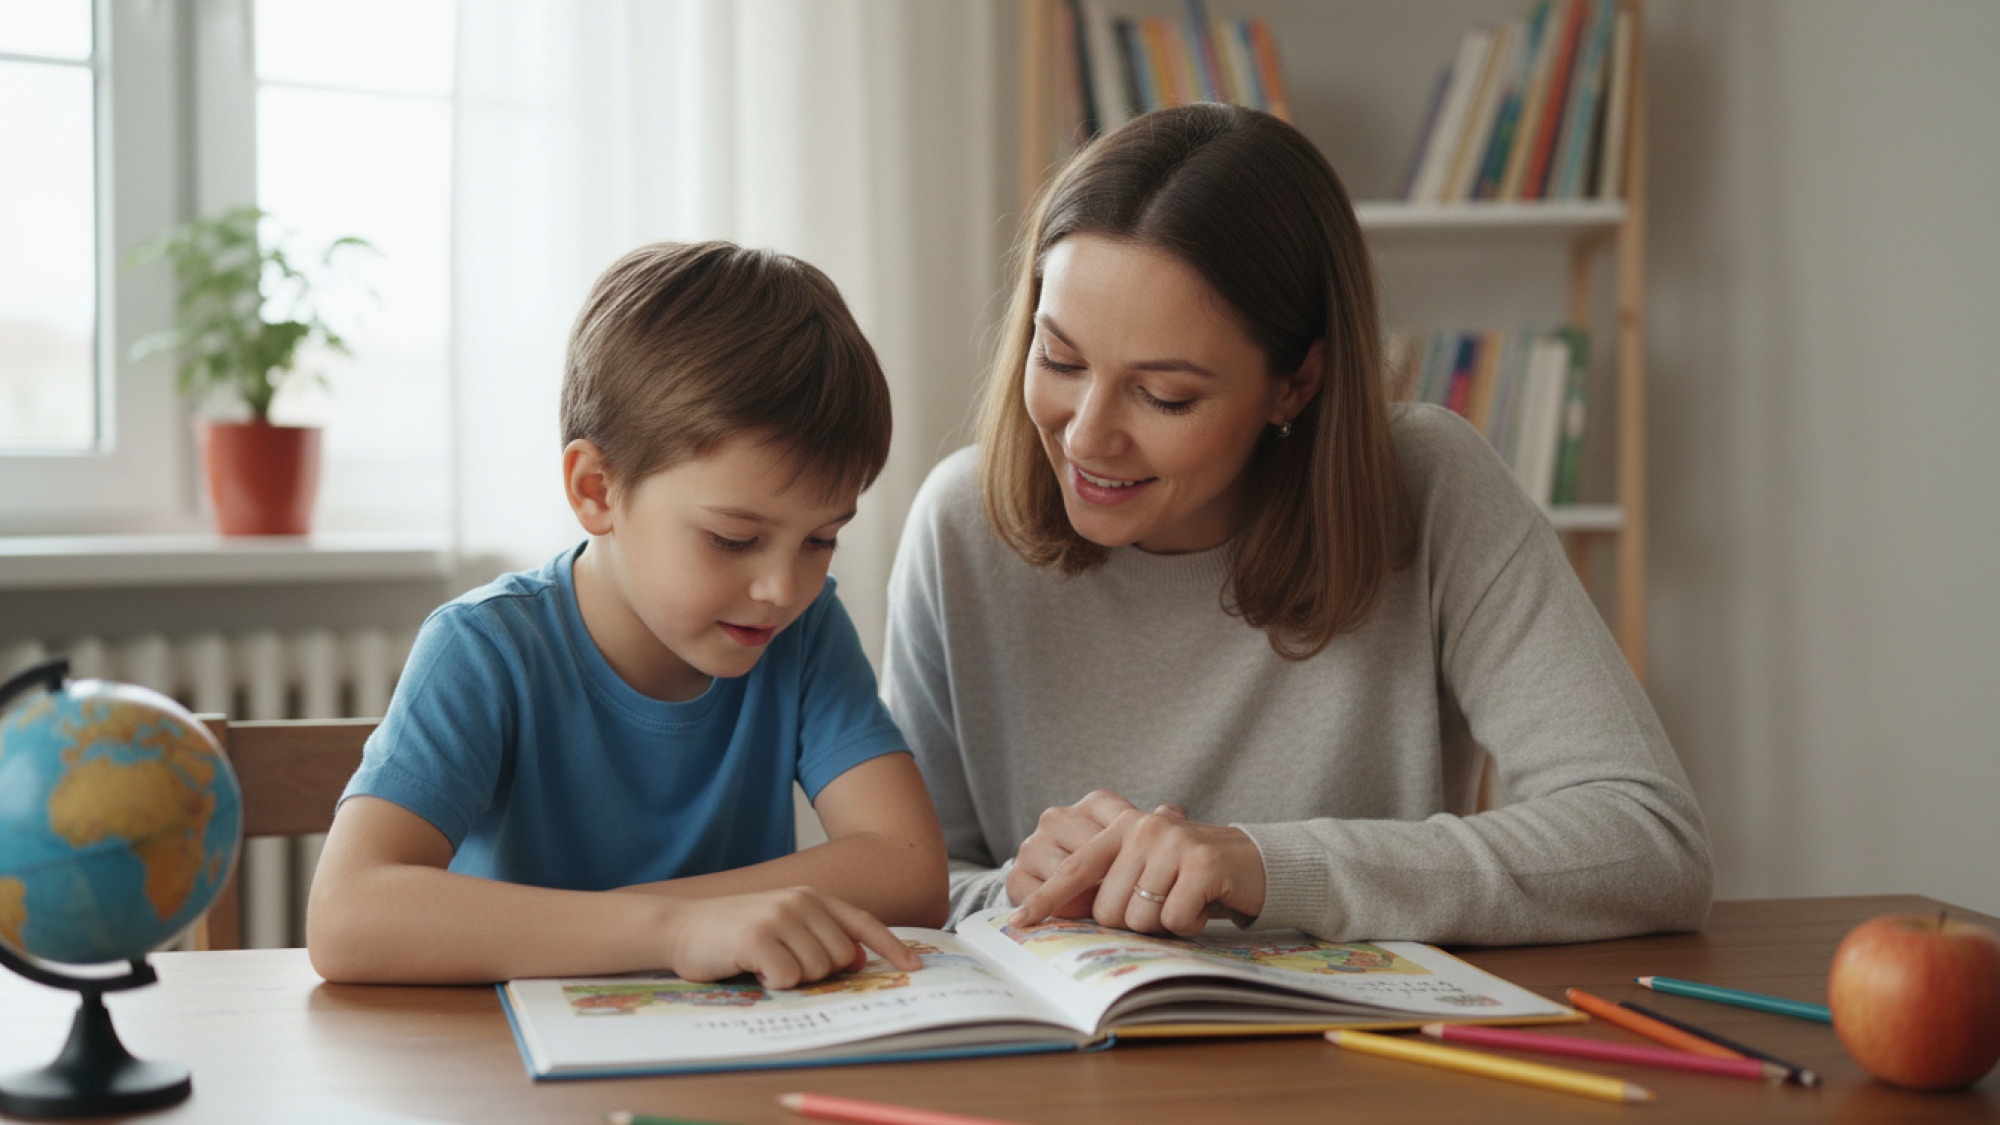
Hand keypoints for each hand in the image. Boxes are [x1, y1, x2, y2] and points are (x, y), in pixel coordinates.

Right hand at [660, 887, 920, 988]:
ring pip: (816, 971)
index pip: (864, 923)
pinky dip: (771, 982)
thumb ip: (820, 936)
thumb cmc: (734, 934)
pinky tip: (750, 967)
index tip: (914, 968)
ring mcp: (780, 916)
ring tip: (763, 962)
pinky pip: (787, 978)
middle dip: (817, 973)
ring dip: (791, 978)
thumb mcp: (783, 925)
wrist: (680, 927)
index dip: (892, 947)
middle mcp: (800, 901)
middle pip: (840, 957)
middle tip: (782, 963)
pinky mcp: (758, 936)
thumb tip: (857, 959)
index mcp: (811, 897)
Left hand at [1007, 807, 1265, 937]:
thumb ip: (1110, 881)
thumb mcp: (1147, 868)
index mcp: (1123, 829)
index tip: (1020, 920)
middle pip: (1108, 909)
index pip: (1075, 868)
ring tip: (1185, 901)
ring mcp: (1173, 843)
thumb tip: (1062, 915)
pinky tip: (1204, 905)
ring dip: (1164, 925)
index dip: (1047, 898)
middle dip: (1135, 922)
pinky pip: (1174, 920)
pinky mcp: (1202, 864)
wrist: (1256, 863)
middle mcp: (1143, 829)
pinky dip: (1190, 924)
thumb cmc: (1193, 875)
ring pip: (1140, 918)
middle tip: (1164, 905)